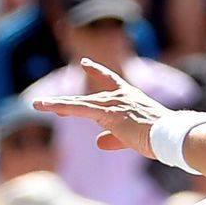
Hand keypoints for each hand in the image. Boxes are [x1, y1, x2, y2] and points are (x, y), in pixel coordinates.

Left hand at [30, 59, 165, 156]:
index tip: (85, 62)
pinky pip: (80, 109)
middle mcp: (119, 96)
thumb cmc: (159, 136)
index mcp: (130, 97)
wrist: (169, 135)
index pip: (111, 80)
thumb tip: (98, 142)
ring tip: (37, 105)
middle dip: (65, 103)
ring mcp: (112, 104)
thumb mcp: (134, 137)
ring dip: (56, 106)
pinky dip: (62, 108)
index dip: (97, 71)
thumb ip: (114, 138)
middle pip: (87, 99)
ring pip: (78, 104)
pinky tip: (47, 107)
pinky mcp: (107, 113)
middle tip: (43, 103)